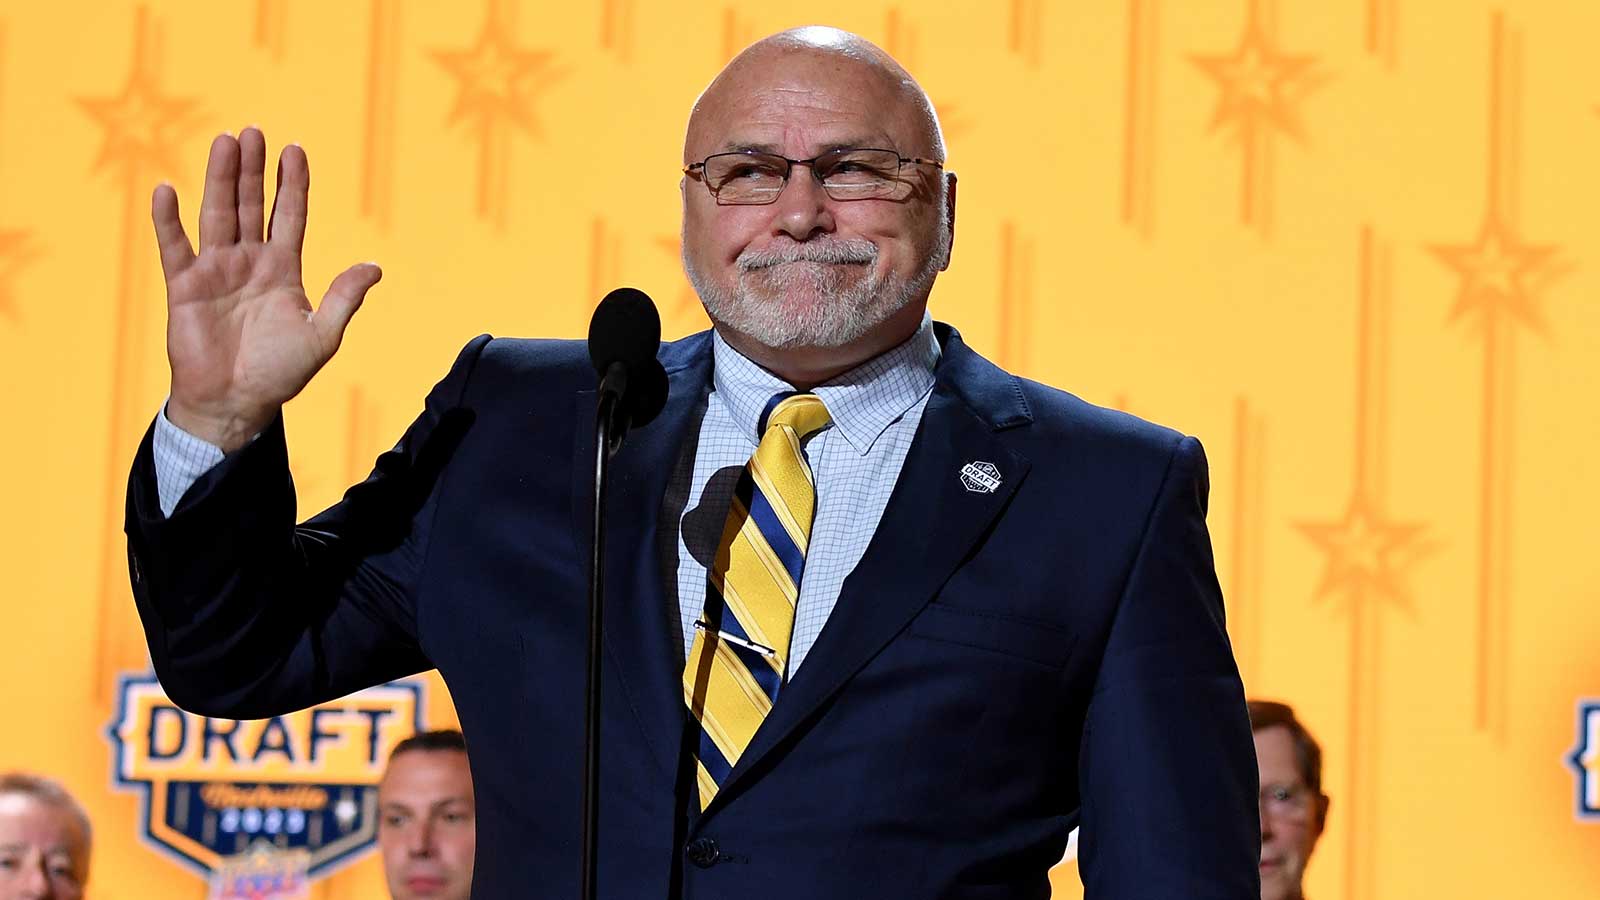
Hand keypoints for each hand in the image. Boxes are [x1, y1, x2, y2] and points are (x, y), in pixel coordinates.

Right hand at [152, 127, 380, 451]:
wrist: (235, 403)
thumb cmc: (280, 373)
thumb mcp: (322, 335)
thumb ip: (343, 299)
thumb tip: (375, 267)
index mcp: (283, 269)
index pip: (289, 216)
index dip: (292, 184)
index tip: (294, 149)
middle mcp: (249, 262)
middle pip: (251, 204)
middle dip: (253, 169)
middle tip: (254, 131)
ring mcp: (216, 271)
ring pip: (218, 214)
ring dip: (219, 178)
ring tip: (224, 142)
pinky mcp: (184, 287)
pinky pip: (174, 246)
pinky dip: (168, 220)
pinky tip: (166, 190)